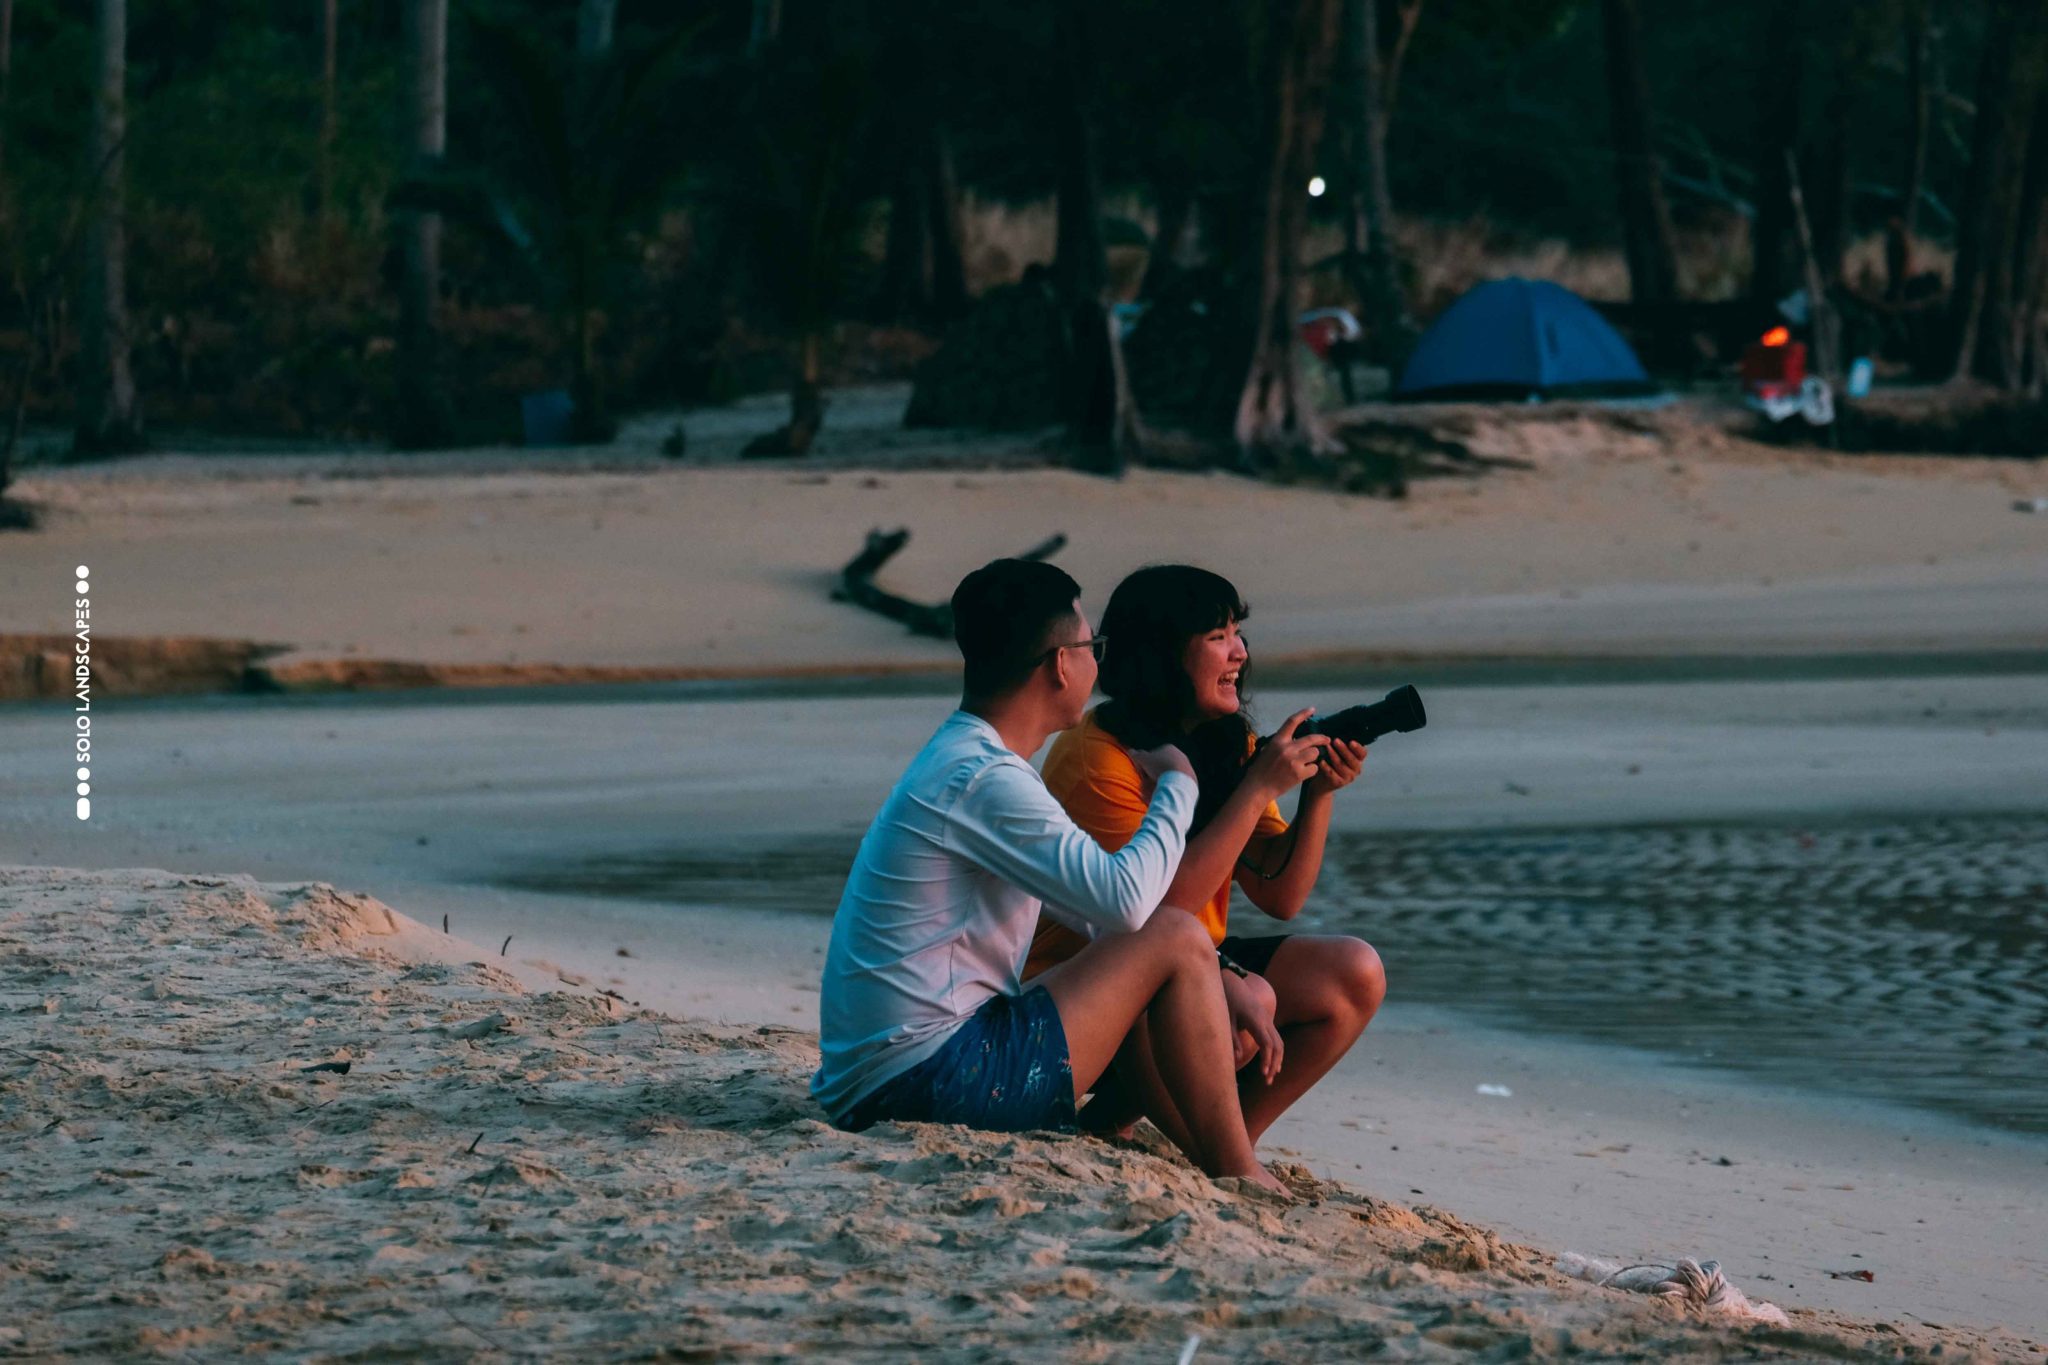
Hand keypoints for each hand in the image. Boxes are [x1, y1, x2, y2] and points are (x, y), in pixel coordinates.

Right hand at [1128, 742, 1194, 784]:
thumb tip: (1131, 751)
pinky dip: (1173, 787)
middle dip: (1156, 772)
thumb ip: (1136, 755)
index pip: (1155, 755)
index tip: (1144, 772)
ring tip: (1157, 789)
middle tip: (1149, 781)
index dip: (1147, 764)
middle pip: (1164, 764)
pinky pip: (1179, 784)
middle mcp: (1181, 756)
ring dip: (1165, 780)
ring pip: (1173, 774)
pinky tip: (1167, 792)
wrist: (1178, 781)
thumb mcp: (1143, 760)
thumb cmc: (1159, 768)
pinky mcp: (1192, 780)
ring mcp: (1188, 768)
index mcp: (1169, 748)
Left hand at [1220, 967, 1282, 1084]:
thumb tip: (1237, 1058)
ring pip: (1279, 1043)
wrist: (1233, 981)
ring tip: (1269, 1077)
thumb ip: (1232, 1038)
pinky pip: (1276, 1038)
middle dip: (1274, 1064)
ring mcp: (1268, 1020)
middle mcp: (1265, 1021)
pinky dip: (1276, 1052)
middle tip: (1266, 1082)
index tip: (1263, 1074)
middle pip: (1277, 1045)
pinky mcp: (1266, 1021)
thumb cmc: (1227, 1000)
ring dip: (1277, 1060)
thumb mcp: (1226, 1019)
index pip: (1267, 1044)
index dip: (1267, 1060)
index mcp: (1256, 1021)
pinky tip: (1272, 1065)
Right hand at [1244, 708, 1327, 799]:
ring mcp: (1294, 761)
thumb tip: (1296, 738)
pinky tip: (1304, 773)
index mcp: (1278, 741)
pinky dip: (1312, 770)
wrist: (1258, 788)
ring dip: (1314, 757)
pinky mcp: (1299, 774)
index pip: (1292, 722)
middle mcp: (1287, 748)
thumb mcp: (1268, 750)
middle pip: (1311, 738)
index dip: (1303, 713)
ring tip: (1307, 762)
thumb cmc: (1261, 770)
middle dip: (1322, 739)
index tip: (1312, 709)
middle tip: (1327, 740)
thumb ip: (1282, 743)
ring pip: (1315, 753)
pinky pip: (1314, 768)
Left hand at [1304, 738, 1366, 797]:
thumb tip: (1337, 728)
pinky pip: (1332, 773)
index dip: (1358, 748)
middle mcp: (1356, 769)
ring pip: (1341, 765)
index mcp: (1358, 759)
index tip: (1351, 741)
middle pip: (1352, 759)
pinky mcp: (1338, 783)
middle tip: (1335, 740)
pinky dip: (1326, 766)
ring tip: (1326, 747)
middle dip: (1343, 749)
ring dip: (1333, 755)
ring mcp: (1348, 777)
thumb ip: (1340, 744)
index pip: (1362, 753)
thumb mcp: (1338, 753)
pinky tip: (1321, 761)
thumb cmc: (1331, 762)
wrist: (1322, 782)